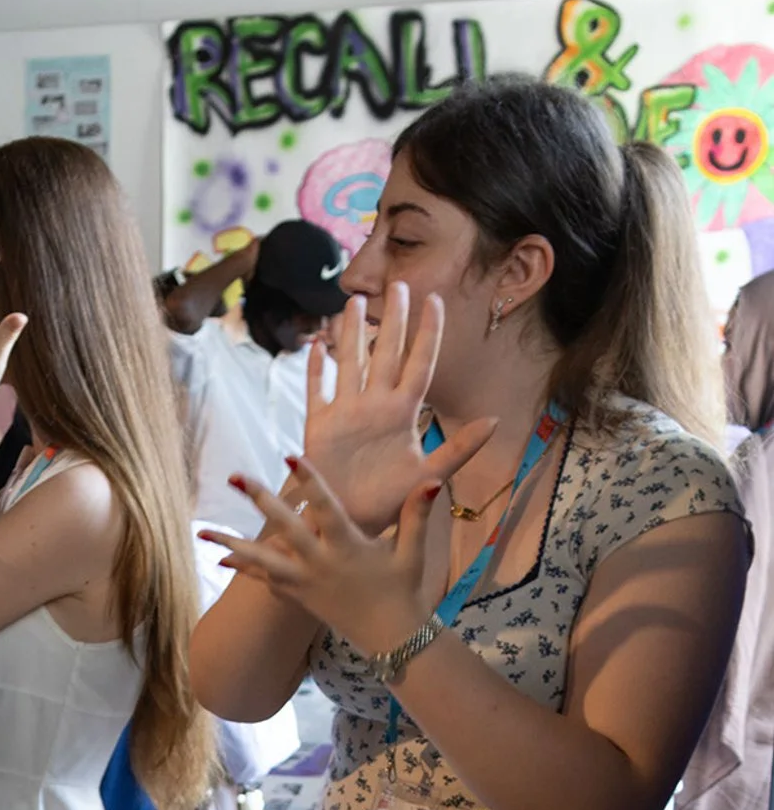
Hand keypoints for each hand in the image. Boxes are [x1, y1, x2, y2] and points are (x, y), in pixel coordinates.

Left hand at [203, 459, 442, 659]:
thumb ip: (417, 515)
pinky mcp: (298, 597)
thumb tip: (432, 480)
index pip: (325, 508)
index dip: (309, 481)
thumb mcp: (412, 553)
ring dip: (231, 543)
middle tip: (236, 477)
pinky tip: (221, 555)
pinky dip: (244, 567)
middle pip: (284, 528)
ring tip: (202, 532)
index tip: (290, 455)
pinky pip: (265, 580)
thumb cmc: (403, 592)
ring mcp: (305, 583)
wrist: (390, 640)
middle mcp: (320, 564)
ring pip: (262, 561)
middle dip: (259, 501)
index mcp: (348, 548)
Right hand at [304, 286, 495, 532]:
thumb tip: (494, 421)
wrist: (348, 524)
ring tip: (352, 302)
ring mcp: (346, 413)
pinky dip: (315, 369)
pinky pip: (317, 390)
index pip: (419, 364)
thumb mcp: (429, 475)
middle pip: (385, 354)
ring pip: (350, 363)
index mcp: (403, 414)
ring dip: (351, 334)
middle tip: (396, 284)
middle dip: (391, 320)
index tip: (434, 300)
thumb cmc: (390, 505)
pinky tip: (316, 345)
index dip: (426, 333)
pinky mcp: (319, 426)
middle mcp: (376, 406)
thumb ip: (459, 448)